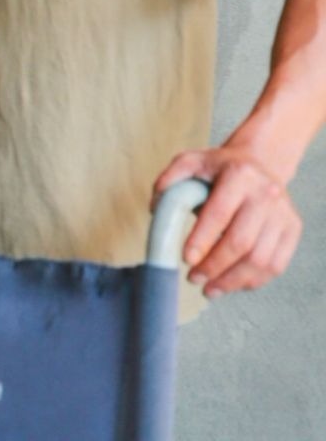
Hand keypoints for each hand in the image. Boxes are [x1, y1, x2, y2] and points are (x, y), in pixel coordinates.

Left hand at [157, 146, 303, 295]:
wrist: (259, 163)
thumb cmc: (218, 168)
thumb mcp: (190, 162)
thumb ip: (168, 180)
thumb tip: (157, 209)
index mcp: (239, 174)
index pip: (218, 214)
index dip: (201, 240)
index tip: (185, 260)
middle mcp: (266, 194)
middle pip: (241, 242)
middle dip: (214, 266)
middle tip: (193, 279)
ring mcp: (284, 214)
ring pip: (260, 259)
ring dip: (232, 280)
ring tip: (209, 289)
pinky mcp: (293, 230)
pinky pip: (276, 265)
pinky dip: (253, 280)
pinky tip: (232, 283)